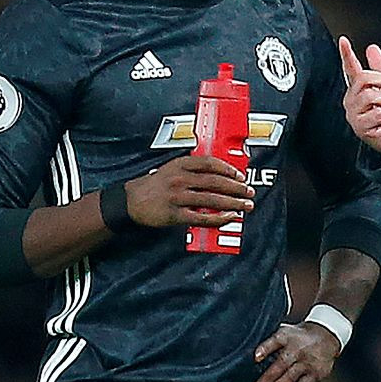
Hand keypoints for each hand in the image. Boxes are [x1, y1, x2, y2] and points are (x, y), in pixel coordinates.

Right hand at [123, 156, 254, 227]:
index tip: (240, 175)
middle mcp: (180, 179)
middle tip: (249, 192)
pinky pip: (201, 217)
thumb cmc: (155, 185)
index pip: (210, 163)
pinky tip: (229, 217)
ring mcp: (177, 197)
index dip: (228, 169)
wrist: (131, 201)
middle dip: (236, 187)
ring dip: (232, 203)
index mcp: (181, 164)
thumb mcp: (171, 169)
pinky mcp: (175, 214)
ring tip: (245, 205)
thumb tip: (220, 174)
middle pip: (215, 182)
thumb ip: (192, 169)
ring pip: (211, 199)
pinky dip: (217, 218)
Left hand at [252, 322, 339, 381]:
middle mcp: (298, 349)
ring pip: (290, 377)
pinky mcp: (316, 374)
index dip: (266, 348)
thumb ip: (271, 342)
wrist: (327, 336)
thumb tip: (253, 357)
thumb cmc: (299, 337)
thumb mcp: (286, 332)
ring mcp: (308, 362)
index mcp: (288, 336)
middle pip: (281, 364)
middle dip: (267, 379)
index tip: (256, 358)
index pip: (277, 340)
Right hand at [338, 36, 380, 159]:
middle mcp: (352, 101)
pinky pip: (378, 112)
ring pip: (372, 95)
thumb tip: (371, 47)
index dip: (347, 53)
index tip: (344, 40)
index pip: (350, 68)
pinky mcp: (360, 128)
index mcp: (357, 89)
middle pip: (364, 78)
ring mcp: (354, 115)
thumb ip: (380, 68)